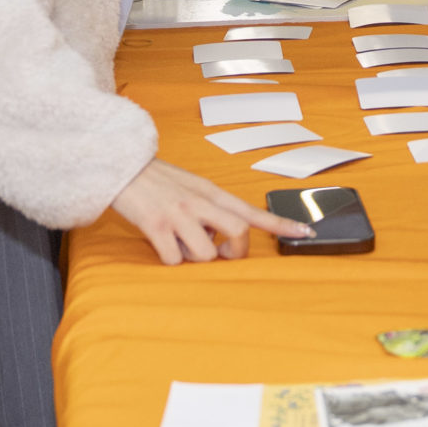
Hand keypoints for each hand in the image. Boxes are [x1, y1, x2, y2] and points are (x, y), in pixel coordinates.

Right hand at [111, 159, 307, 263]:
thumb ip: (211, 209)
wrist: (122, 166)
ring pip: (206, 253)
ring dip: (195, 256)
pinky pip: (175, 259)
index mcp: (212, 192)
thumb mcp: (193, 187)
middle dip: (233, 253)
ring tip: (180, 241)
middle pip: (237, 234)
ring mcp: (179, 215)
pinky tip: (162, 244)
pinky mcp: (156, 226)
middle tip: (220, 253)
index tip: (305, 232)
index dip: (281, 224)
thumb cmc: (158, 180)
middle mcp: (200, 202)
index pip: (253, 211)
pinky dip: (171, 260)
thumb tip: (221, 237)